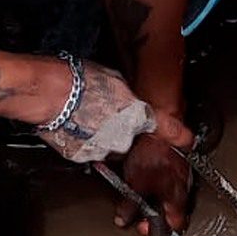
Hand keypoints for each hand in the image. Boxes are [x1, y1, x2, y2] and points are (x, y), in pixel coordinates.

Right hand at [37, 60, 189, 163]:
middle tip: (101, 111)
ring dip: (99, 137)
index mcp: (135, 114)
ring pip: (107, 148)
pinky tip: (70, 125)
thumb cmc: (79, 80)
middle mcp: (123, 137)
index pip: (164, 127)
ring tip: (81, 117)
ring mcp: (102, 150)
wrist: (49, 94)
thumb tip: (126, 98)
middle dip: (118, 129)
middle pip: (127, 139)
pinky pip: (87, 152)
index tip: (187, 140)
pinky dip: (81, 143)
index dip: (178, 135)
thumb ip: (126, 95)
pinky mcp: (81, 157)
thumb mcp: (114, 78)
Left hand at [115, 131, 192, 235]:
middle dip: (152, 210)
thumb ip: (129, 206)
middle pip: (170, 209)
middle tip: (138, 208)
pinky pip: (165, 176)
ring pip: (167, 191)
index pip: (175, 224)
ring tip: (138, 187)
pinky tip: (143, 171)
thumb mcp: (134, 184)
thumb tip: (124, 219)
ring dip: (152, 193)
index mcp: (177, 197)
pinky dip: (154, 178)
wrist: (158, 123)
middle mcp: (182, 186)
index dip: (157, 228)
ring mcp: (180, 172)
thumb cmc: (152, 152)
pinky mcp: (175, 159)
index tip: (143, 226)